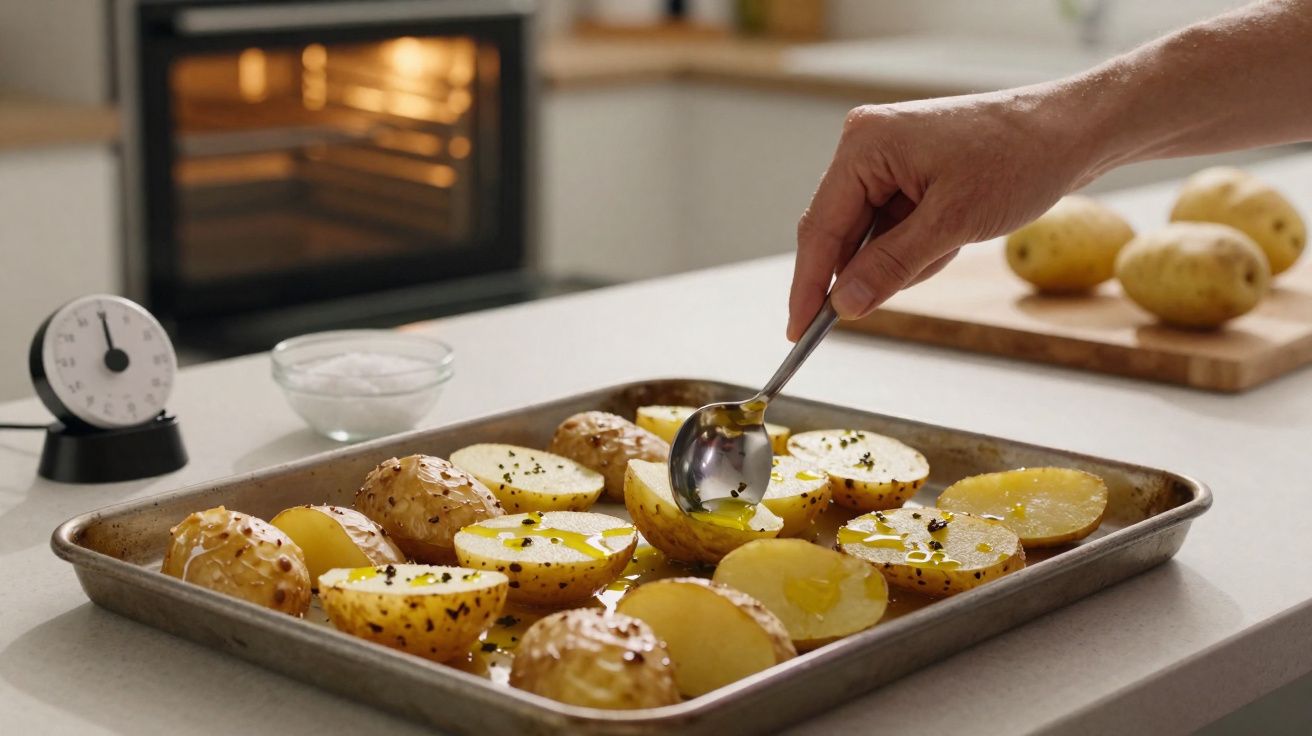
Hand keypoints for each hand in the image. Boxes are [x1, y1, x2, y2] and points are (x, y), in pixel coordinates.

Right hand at [787, 88, 1098, 339]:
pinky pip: (890, 225)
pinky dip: (915, 246)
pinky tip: (951, 236)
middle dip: (866, 270)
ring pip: (868, 235)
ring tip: (950, 244)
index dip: (808, 285)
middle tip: (877, 304)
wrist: (1071, 131)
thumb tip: (843, 305)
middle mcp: (865, 145)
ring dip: (902, 258)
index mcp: (864, 146)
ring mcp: (884, 156)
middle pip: (838, 232)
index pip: (820, 228)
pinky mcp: (904, 169)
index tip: (799, 331)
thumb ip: (890, 266)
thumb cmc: (1019, 160)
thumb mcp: (952, 224)